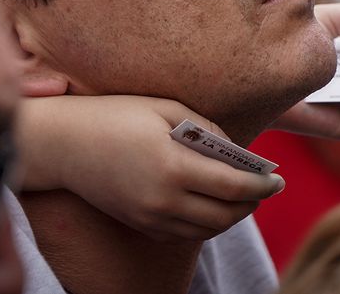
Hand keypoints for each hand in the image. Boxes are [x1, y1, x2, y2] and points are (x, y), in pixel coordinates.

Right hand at [16, 94, 284, 241]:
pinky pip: (184, 233)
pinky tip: (211, 203)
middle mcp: (164, 200)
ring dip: (231, 216)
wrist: (61, 144)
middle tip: (265, 188)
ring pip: (207, 229)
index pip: (233, 187)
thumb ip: (205, 128)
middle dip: (252, 203)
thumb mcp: (163, 107)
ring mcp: (151, 217)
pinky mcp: (140, 225)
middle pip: (225, 215)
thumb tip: (235, 152)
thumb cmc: (114, 115)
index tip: (278, 180)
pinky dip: (205, 222)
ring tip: (243, 196)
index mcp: (173, 167)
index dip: (262, 186)